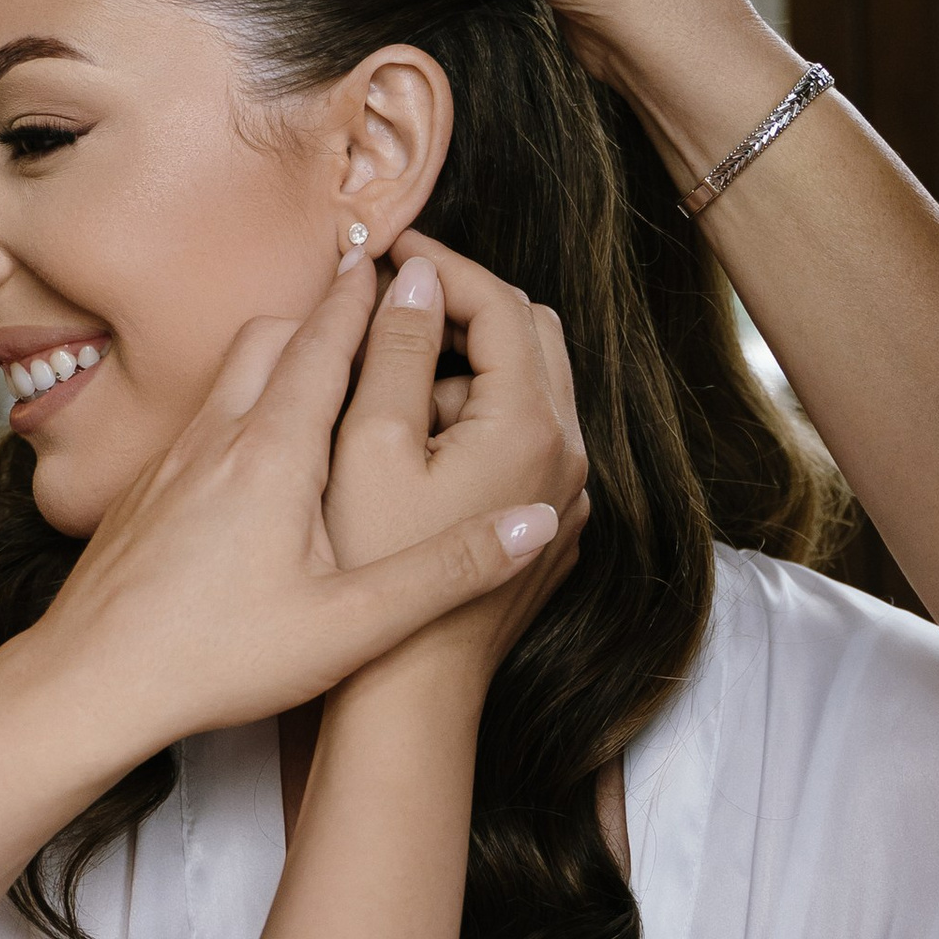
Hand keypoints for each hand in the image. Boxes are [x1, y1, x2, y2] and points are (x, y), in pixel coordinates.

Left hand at [21, 250, 573, 751]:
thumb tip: (537, 522)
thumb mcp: (353, 626)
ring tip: (319, 365)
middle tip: (366, 303)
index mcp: (273, 454)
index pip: (326, 345)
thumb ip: (449, 572)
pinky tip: (255, 450)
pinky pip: (200, 417)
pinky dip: (241, 401)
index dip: (362, 298)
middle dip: (324, 314)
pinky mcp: (144, 493)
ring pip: (229, 373)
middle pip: (271, 338)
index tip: (391, 258)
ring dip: (278, 354)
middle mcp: (218, 439)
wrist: (87, 686)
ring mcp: (171, 462)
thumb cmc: (218, 659)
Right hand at [323, 233, 585, 682]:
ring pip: (529, 391)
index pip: (500, 304)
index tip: (390, 248)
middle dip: (462, 310)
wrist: (411, 690)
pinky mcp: (551, 524)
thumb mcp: (369, 443)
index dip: (443, 265)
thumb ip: (396, 347)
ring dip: (466, 371)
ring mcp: (568, 493)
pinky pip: (526, 442)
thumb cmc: (376, 569)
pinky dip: (479, 421)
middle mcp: (569, 453)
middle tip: (392, 306)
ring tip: (390, 393)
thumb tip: (413, 276)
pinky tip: (418, 449)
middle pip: (531, 337)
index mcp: (530, 423)